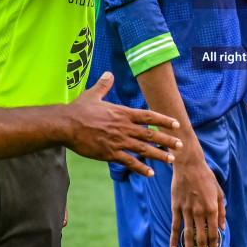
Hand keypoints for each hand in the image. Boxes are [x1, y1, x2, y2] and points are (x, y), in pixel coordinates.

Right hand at [66, 72, 183, 176]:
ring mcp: (118, 141)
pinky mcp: (109, 154)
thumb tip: (108, 74)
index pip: (149, 117)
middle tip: (180, 145)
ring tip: (171, 160)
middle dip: (167, 140)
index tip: (176, 124)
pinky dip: (141, 168)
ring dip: (159, 155)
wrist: (66, 125)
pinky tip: (150, 173)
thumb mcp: (93, 94)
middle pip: (150, 135)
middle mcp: (124, 127)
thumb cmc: (79, 109)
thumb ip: (104, 85)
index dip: (164, 120)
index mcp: (123, 113)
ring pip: (143, 150)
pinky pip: (129, 162)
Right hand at [169, 145, 225, 246]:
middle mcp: (200, 212)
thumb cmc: (206, 177)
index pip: (214, 234)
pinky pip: (175, 226)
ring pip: (188, 235)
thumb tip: (222, 227)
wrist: (189, 164)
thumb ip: (222, 211)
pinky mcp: (176, 207)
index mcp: (212, 209)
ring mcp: (187, 210)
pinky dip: (174, 239)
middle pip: (201, 238)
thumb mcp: (219, 192)